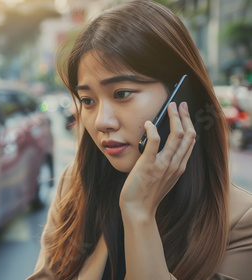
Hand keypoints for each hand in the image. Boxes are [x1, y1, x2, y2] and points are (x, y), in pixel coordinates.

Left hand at [119, 102, 195, 218]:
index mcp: (179, 167)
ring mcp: (163, 165)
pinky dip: (154, 130)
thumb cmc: (145, 193)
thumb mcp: (161, 176)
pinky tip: (149, 123)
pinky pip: (155, 143)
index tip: (184, 113)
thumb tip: (159, 142)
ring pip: (176, 136)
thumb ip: (164, 161)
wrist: (137, 210)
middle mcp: (175, 165)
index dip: (189, 124)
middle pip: (187, 135)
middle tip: (179, 104)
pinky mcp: (148, 165)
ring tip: (170, 107)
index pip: (190, 141)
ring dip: (174, 118)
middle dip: (184, 117)